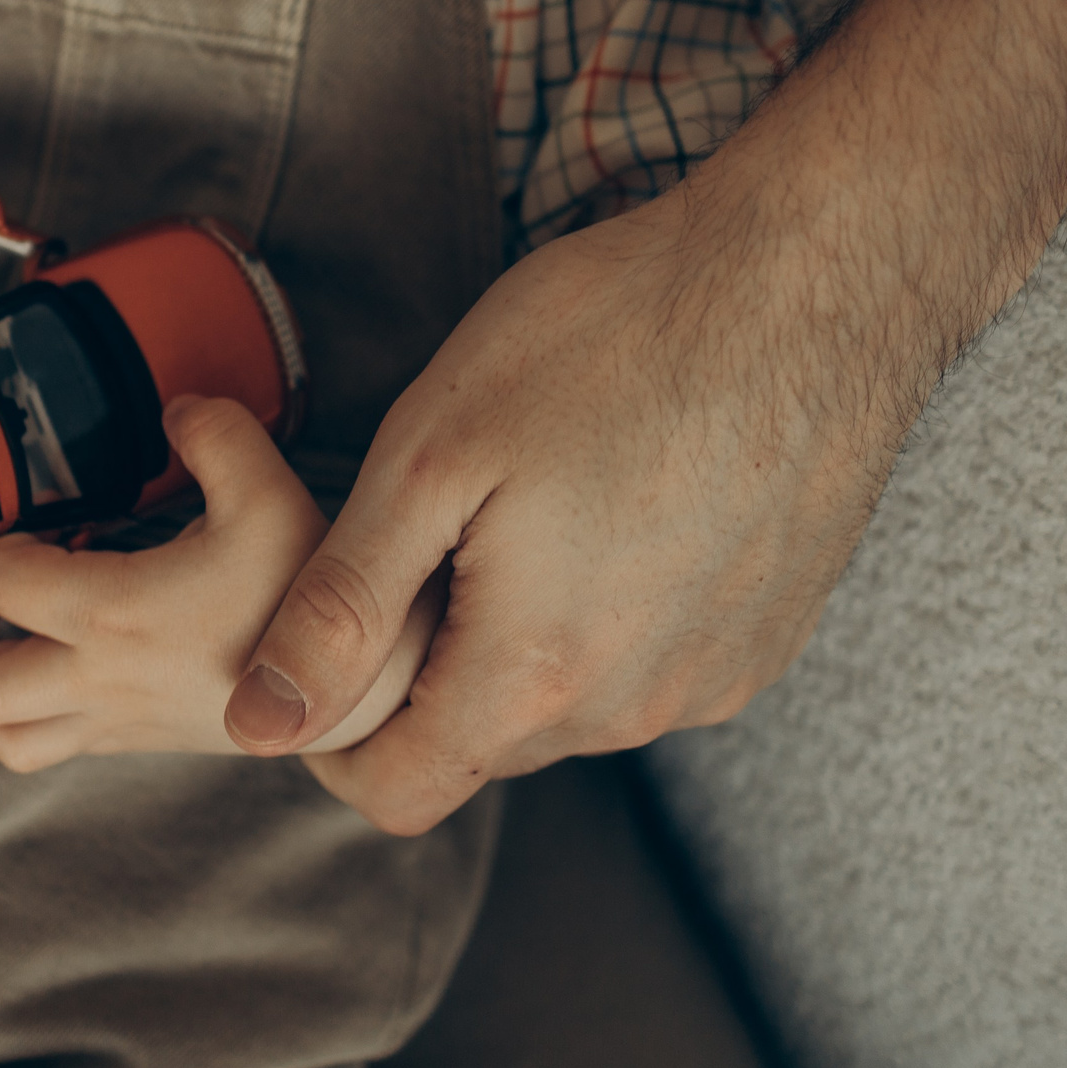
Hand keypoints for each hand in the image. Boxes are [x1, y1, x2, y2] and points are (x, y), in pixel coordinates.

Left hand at [0, 396, 429, 769]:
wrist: (364, 683)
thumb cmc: (311, 591)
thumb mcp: (269, 490)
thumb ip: (216, 434)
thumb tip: (176, 410)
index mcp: (118, 614)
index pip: (4, 586)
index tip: (30, 529)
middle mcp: (106, 679)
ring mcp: (122, 720)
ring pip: (5, 740)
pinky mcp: (145, 739)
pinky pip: (52, 750)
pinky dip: (27, 715)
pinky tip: (61, 665)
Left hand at [226, 177, 897, 833]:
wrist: (812, 276)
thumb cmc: (611, 336)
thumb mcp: (431, 457)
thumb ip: (337, 607)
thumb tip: (255, 721)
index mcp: (536, 676)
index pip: (399, 791)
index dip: (328, 737)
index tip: (318, 642)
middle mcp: (637, 710)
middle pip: (481, 743)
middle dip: (426, 670)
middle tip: (421, 535)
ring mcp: (715, 679)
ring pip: (568, 703)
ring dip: (520, 639)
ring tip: (521, 504)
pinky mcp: (766, 639)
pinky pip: (650, 666)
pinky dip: (606, 615)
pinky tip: (609, 503)